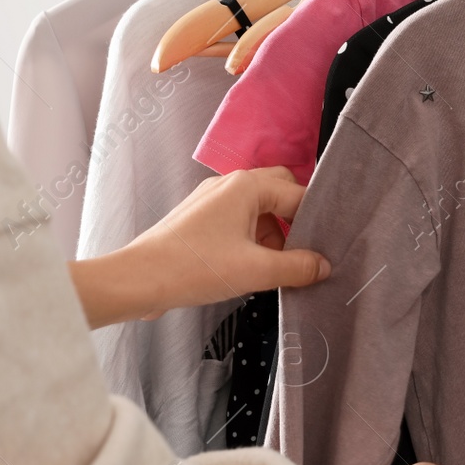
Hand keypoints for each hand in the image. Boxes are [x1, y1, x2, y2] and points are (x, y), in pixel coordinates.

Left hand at [68, 167, 330, 326]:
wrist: (138, 280)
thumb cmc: (193, 267)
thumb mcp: (256, 270)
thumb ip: (298, 267)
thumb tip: (323, 266)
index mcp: (246, 186)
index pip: (298, 195)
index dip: (315, 223)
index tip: (326, 248)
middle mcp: (229, 185)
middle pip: (279, 192)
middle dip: (294, 222)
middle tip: (301, 254)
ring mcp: (211, 200)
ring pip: (258, 209)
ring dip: (272, 234)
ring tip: (273, 268)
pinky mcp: (200, 219)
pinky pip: (238, 220)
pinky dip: (251, 239)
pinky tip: (249, 267)